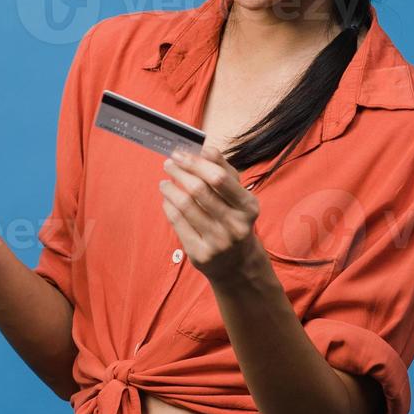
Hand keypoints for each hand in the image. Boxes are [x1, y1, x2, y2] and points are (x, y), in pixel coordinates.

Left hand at [158, 144, 264, 283]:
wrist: (238, 264)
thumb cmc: (234, 220)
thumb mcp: (238, 196)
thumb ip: (224, 171)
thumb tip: (206, 148)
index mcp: (248, 206)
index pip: (219, 179)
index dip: (196, 163)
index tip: (180, 153)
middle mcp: (235, 225)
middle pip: (199, 190)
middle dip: (179, 172)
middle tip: (169, 163)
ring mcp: (217, 242)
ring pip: (184, 206)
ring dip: (170, 188)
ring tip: (165, 182)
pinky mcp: (200, 253)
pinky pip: (177, 222)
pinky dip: (168, 206)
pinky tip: (167, 200)